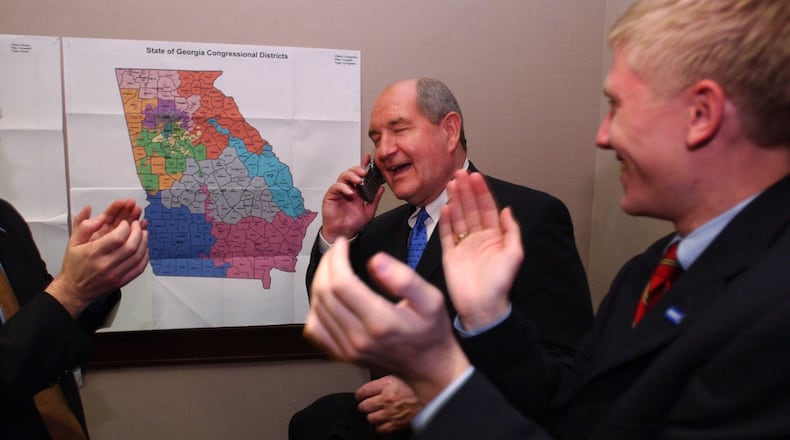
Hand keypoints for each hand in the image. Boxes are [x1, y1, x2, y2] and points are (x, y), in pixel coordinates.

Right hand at [47, 200, 149, 317]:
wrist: (75, 289)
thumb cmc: (74, 266)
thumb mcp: (73, 243)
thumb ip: (84, 226)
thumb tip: (90, 210)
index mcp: (93, 253)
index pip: (117, 237)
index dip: (126, 227)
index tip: (125, 222)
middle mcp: (105, 264)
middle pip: (131, 246)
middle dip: (137, 232)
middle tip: (137, 225)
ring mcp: (115, 274)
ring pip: (137, 256)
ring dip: (144, 242)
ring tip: (143, 233)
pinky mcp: (121, 281)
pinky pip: (139, 268)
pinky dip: (145, 256)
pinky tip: (144, 248)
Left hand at [304, 238, 469, 403]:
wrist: (428, 366)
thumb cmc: (430, 331)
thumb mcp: (431, 299)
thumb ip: (405, 278)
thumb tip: (376, 261)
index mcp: (380, 322)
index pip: (342, 283)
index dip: (337, 258)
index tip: (343, 243)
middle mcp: (359, 338)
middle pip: (324, 293)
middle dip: (326, 264)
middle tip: (337, 251)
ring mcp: (347, 349)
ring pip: (316, 308)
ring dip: (319, 281)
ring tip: (333, 268)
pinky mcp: (341, 355)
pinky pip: (314, 328)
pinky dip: (315, 307)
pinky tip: (328, 296)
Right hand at [320, 154, 384, 242]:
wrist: (342, 233)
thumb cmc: (352, 223)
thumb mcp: (368, 211)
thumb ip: (374, 200)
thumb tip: (381, 189)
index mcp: (357, 191)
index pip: (360, 175)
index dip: (364, 165)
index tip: (368, 158)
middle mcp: (348, 188)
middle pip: (351, 172)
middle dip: (358, 169)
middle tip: (365, 171)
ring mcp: (339, 191)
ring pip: (343, 176)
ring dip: (351, 176)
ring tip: (358, 180)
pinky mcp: (331, 195)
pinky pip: (336, 187)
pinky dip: (343, 187)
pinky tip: (350, 192)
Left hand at [356, 375, 421, 433]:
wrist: (435, 396)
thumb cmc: (419, 385)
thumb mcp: (401, 373)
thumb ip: (387, 376)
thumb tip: (378, 373)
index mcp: (386, 384)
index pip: (363, 391)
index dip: (360, 394)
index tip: (360, 395)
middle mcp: (386, 399)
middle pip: (364, 406)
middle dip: (363, 405)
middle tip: (365, 404)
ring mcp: (391, 412)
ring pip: (370, 418)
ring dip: (371, 415)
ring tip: (374, 412)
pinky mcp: (397, 423)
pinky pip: (381, 429)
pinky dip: (380, 426)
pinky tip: (382, 421)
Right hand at [439, 171, 523, 329]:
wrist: (482, 306)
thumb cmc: (500, 283)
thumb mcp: (514, 254)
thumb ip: (511, 231)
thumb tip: (507, 209)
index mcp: (494, 237)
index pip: (487, 209)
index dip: (482, 192)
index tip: (476, 176)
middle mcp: (478, 238)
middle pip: (471, 209)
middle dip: (466, 191)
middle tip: (460, 174)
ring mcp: (463, 245)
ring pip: (458, 217)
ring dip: (455, 200)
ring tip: (452, 184)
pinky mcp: (450, 255)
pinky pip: (446, 234)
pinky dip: (446, 221)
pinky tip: (445, 207)